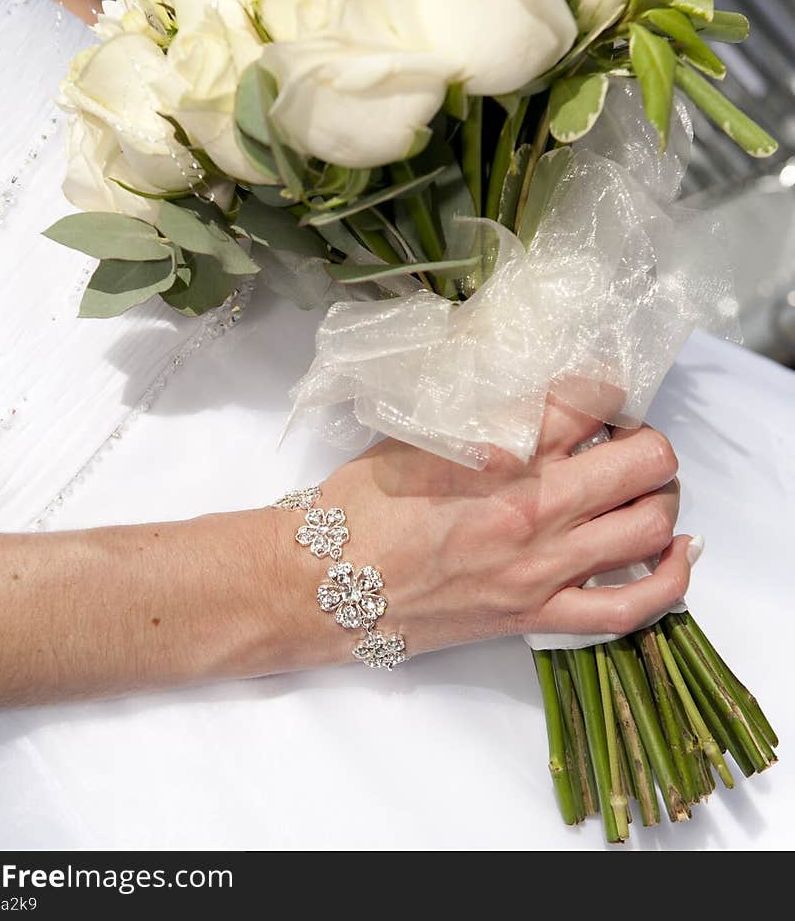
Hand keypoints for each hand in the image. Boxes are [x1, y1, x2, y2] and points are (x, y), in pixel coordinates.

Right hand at [279, 402, 689, 662]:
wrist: (323, 586)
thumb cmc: (358, 504)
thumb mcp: (415, 433)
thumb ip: (478, 411)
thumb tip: (525, 389)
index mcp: (500, 451)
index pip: (591, 399)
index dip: (609, 386)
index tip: (603, 391)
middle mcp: (534, 506)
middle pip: (643, 459)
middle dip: (646, 441)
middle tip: (624, 440)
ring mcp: (542, 567)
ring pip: (649, 526)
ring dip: (660, 498)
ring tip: (640, 489)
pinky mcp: (537, 615)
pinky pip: (628, 610)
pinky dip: (669, 583)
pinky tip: (678, 555)